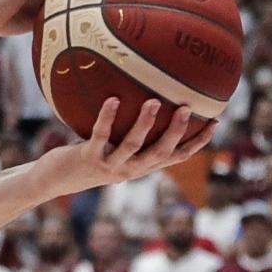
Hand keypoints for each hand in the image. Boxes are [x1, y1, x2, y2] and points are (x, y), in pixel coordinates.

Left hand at [37, 97, 217, 196]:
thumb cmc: (87, 155)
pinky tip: (113, 100)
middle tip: (187, 108)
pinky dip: (108, 117)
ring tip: (154, 101)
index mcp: (142, 166)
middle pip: (161, 152)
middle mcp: (131, 169)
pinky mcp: (89, 158)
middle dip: (176, 132)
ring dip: (145, 124)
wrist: (56, 178)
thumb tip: (146, 94)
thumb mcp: (114, 144)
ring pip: (133, 145)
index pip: (177, 156)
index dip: (197, 142)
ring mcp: (110, 165)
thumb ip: (130, 130)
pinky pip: (101, 135)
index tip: (215, 122)